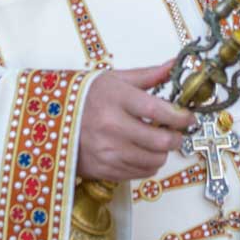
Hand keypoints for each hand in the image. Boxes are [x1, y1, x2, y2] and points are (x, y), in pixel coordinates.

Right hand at [76, 62, 193, 181]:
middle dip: (176, 138)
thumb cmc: (84, 97)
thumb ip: (147, 75)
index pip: (159, 111)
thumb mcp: (113, 79)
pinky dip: (147, 165)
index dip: (180, 117)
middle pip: (160, 141)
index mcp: (115, 99)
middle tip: (177, 132)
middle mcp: (112, 127)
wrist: (50, 122)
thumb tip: (174, 65)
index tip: (189, 117)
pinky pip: (140, 173)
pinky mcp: (104, 170)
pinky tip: (141, 152)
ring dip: (162, 153)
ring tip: (157, 142)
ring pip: (154, 161)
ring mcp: (108, 152)